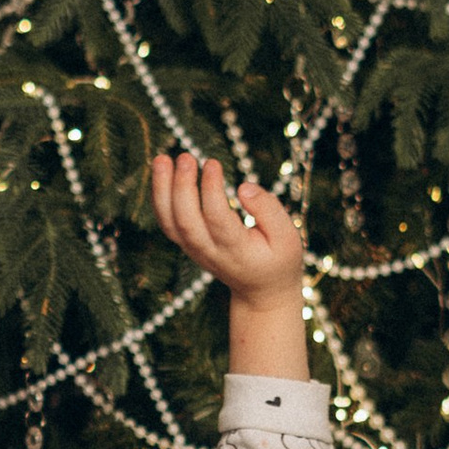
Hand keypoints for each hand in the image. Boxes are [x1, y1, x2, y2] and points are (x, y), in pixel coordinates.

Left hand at [149, 154, 306, 374]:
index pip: (217, 219)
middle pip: (186, 221)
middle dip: (182, 187)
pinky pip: (166, 221)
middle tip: (186, 157)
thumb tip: (243, 187)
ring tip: (163, 158)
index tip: (213, 162)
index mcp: (236, 251)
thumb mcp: (288, 237)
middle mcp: (209, 252)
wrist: (260, 291)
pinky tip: (161, 169)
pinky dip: (159, 197)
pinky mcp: (187, 243)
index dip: (212, 190)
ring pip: (170, 222)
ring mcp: (194, 249)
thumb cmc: (278, 259)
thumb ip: (270, 210)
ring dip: (162, 190)